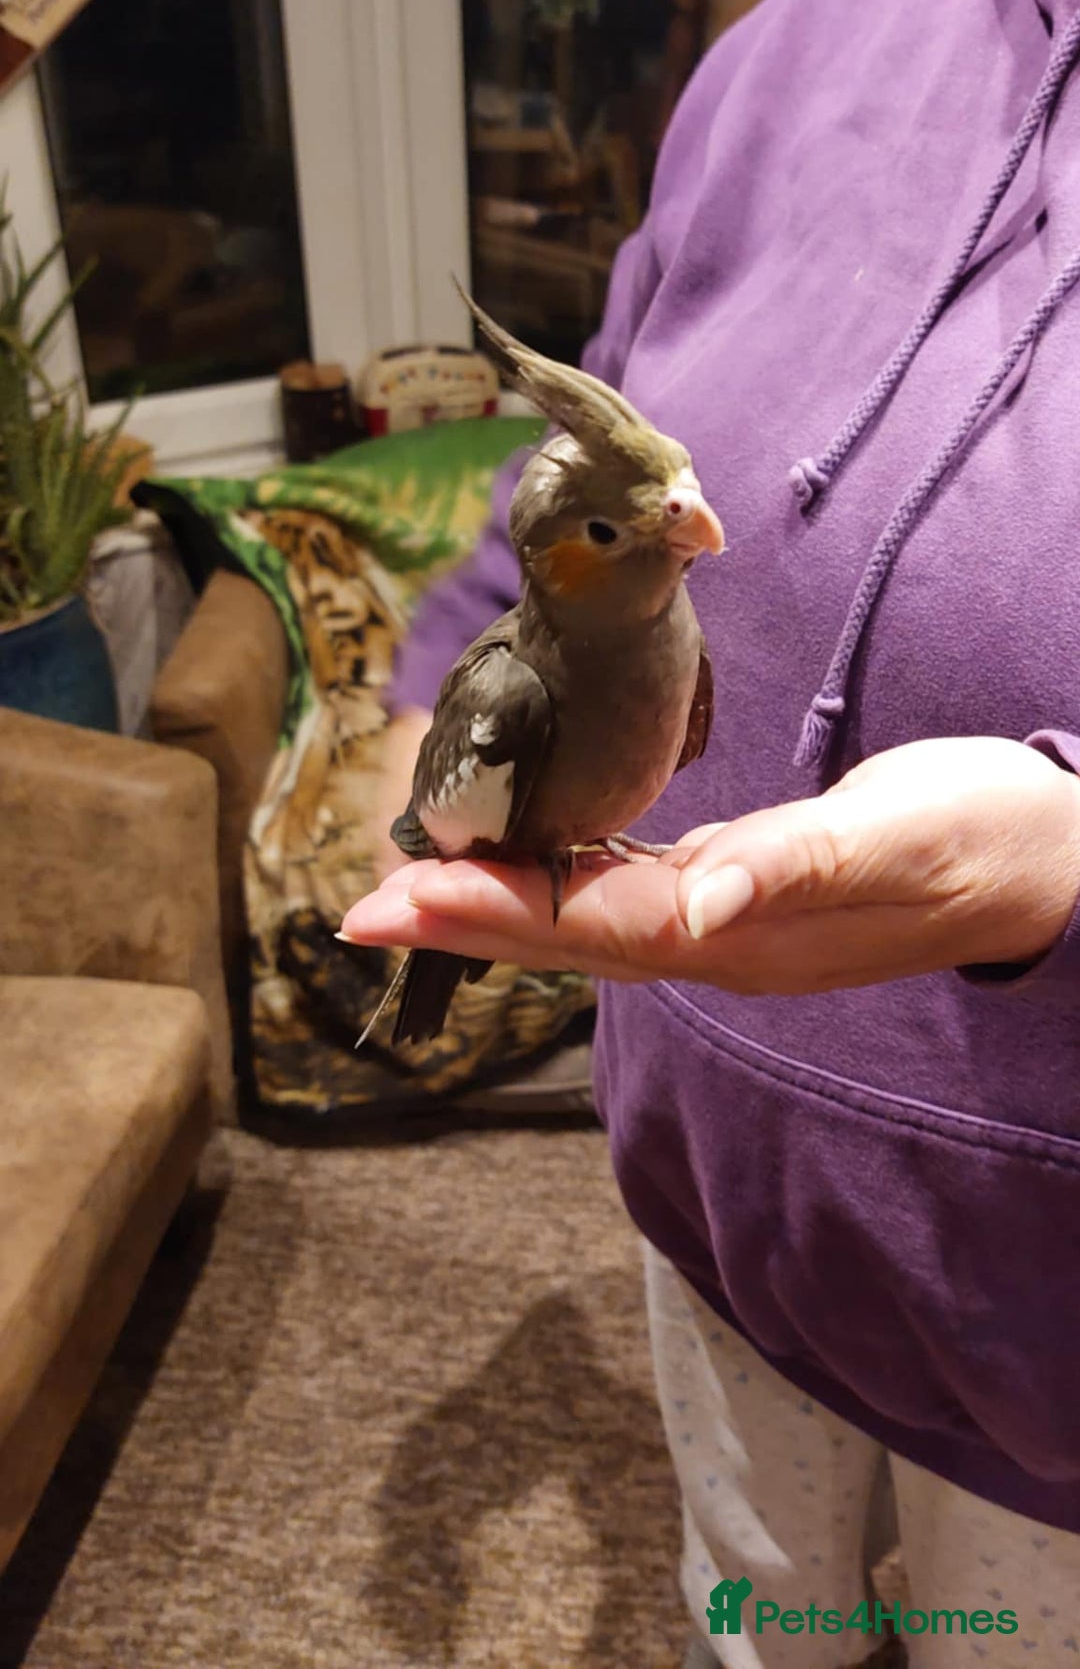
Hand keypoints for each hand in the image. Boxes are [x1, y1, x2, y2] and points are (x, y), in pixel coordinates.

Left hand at [341, 738, 1079, 994]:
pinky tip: (528, 865)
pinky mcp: (742, 894)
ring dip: (499, 906)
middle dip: (466, 917)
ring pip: (590, 920)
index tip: (404, 897)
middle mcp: (723, 945)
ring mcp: (731, 927)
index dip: (498, 911)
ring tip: (412, 891)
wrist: (1044, 861)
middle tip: (363, 906)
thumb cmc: (979, 839)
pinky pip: (627, 896)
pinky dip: (562, 883)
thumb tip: (696, 908)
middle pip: (572, 934)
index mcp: (748, 936)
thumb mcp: (898, 844)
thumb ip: (795, 872)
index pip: (597, 926)